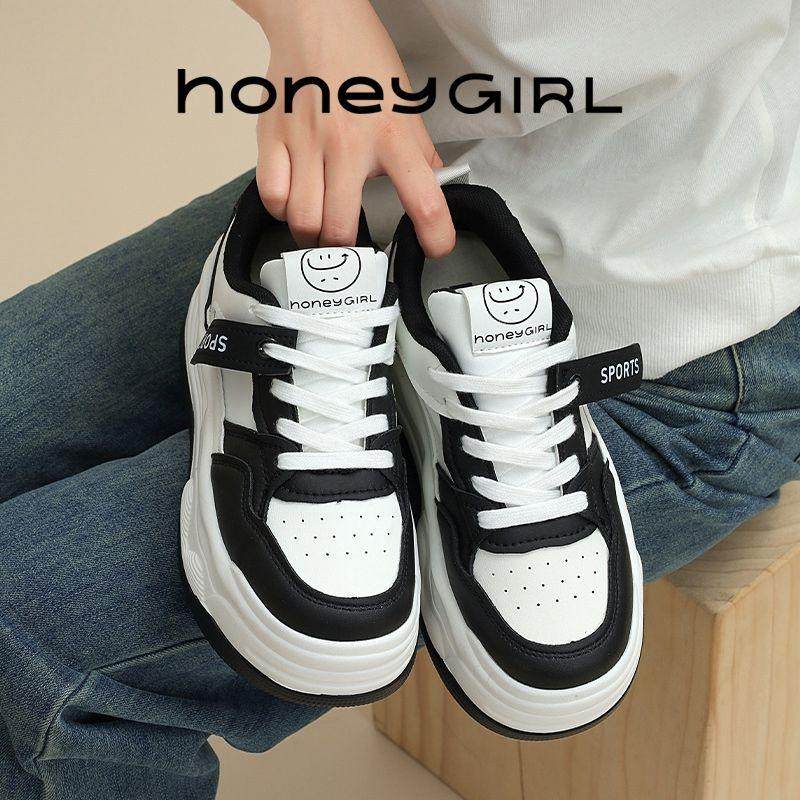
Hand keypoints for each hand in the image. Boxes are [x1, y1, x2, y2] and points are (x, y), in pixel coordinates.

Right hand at [237, 0, 454, 255]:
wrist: (315, 16)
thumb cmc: (361, 60)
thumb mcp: (404, 105)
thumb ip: (419, 152)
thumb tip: (435, 189)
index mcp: (391, 135)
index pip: (423, 198)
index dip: (434, 234)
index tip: (435, 248)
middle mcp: (348, 143)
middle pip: (342, 228)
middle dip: (348, 250)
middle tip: (352, 246)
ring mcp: (306, 142)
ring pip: (304, 220)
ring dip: (313, 236)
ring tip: (320, 229)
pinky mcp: (273, 136)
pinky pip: (272, 196)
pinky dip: (282, 212)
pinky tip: (293, 203)